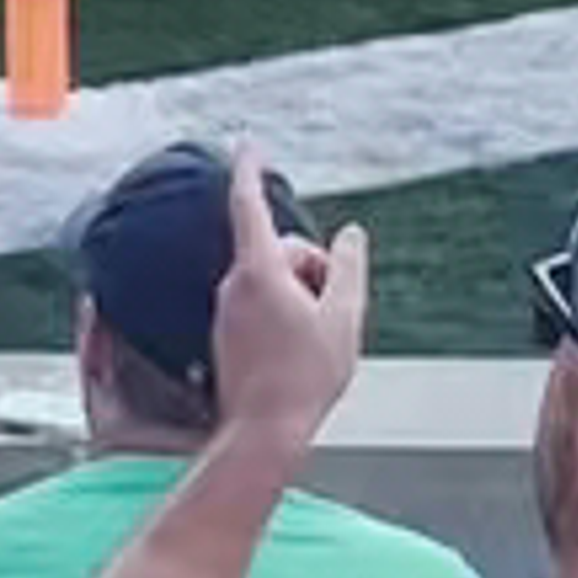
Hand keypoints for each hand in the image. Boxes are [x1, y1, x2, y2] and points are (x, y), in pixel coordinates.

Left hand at [202, 144, 369, 466]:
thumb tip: (351, 234)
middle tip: (332, 310)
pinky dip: (284, 314)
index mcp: (258, 272)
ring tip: (316, 340)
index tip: (249, 144)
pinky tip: (299, 352)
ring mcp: (226, 311)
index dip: (250, 170)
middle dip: (311, 267)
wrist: (264, 433)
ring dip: (300, 294)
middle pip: (279, 251)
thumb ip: (349, 268)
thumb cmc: (305, 377)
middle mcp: (233, 285)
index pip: (248, 205)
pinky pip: (261, 305)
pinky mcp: (227, 334)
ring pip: (272, 280)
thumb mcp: (345, 317)